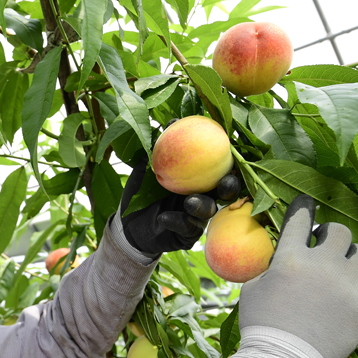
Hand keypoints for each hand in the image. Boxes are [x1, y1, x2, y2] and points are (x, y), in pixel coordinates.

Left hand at [119, 153, 237, 254]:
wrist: (127, 222)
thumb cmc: (140, 191)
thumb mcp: (147, 167)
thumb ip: (160, 147)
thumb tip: (172, 122)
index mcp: (200, 178)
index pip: (219, 167)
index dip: (227, 160)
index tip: (226, 150)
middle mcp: (204, 196)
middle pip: (226, 191)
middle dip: (229, 186)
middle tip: (224, 182)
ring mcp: (198, 217)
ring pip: (208, 210)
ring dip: (201, 205)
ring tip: (189, 201)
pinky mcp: (188, 235)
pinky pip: (186, 228)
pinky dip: (175, 220)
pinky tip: (164, 217)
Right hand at [237, 195, 357, 357]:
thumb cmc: (262, 327)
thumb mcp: (252, 290)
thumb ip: (269, 267)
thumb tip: (280, 253)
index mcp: (290, 258)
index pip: (300, 218)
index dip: (304, 207)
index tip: (307, 203)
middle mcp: (322, 264)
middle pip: (339, 231)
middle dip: (331, 235)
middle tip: (325, 245)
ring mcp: (347, 283)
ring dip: (351, 258)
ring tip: (342, 270)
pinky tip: (357, 286)